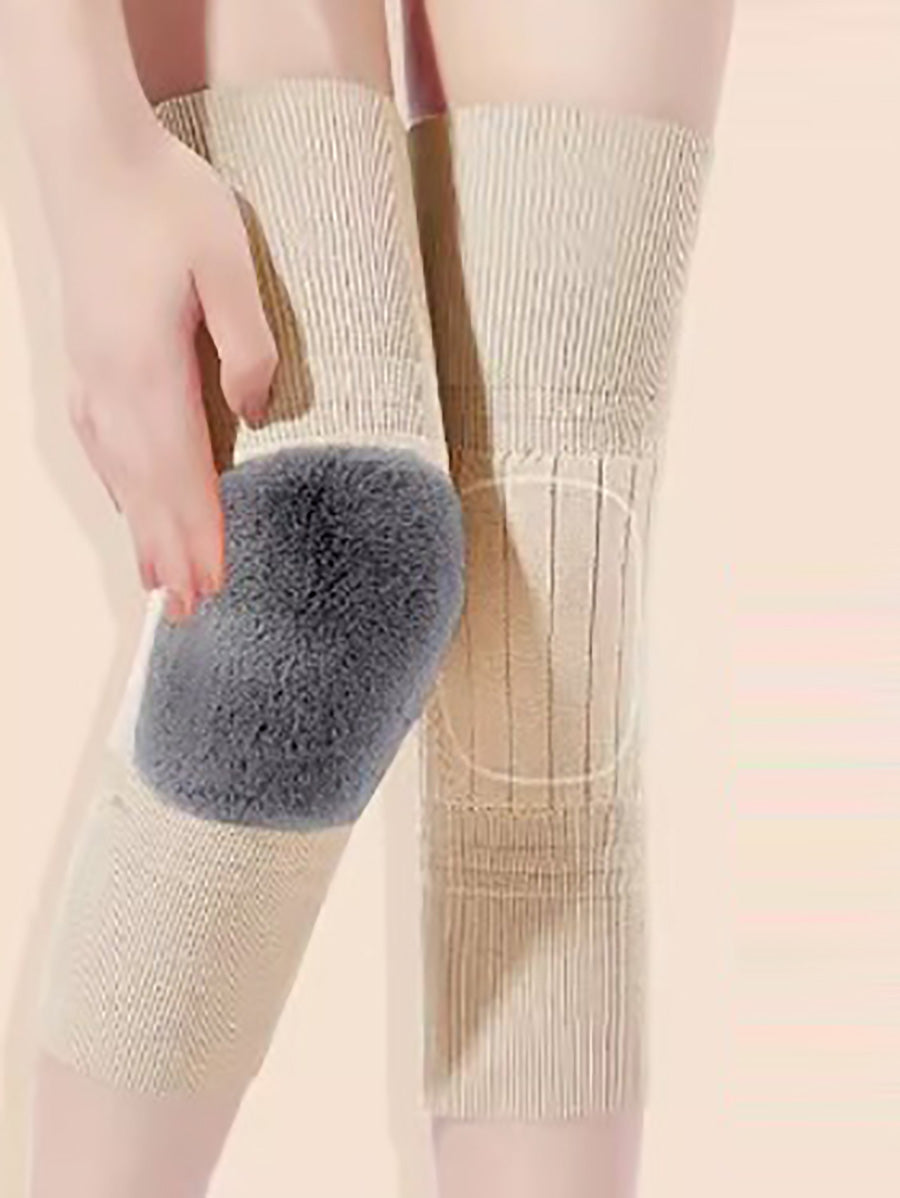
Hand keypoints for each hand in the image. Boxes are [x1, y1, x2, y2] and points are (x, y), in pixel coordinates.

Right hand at [58, 122, 276, 622]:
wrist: (94, 154)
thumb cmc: (167, 200)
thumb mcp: (229, 261)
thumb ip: (247, 343)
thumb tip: (257, 414)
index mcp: (148, 366)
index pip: (182, 470)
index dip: (201, 530)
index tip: (216, 582)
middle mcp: (110, 383)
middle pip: (146, 486)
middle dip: (172, 552)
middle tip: (191, 612)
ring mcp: (90, 373)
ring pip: (120, 471)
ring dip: (142, 529)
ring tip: (159, 583)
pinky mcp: (85, 359)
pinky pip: (99, 443)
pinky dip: (117, 485)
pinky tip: (126, 503)